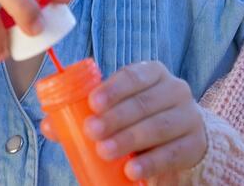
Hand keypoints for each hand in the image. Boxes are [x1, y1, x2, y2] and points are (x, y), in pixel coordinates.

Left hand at [41, 60, 206, 181]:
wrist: (182, 137)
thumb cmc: (141, 118)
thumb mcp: (117, 110)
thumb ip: (85, 114)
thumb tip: (48, 124)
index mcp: (152, 74)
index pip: (134, 75)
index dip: (113, 88)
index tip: (93, 103)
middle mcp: (175, 89)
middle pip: (144, 102)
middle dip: (116, 117)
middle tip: (92, 131)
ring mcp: (188, 116)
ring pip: (159, 126)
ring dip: (129, 139)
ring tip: (105, 151)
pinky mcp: (194, 144)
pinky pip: (173, 153)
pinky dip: (151, 162)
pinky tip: (132, 170)